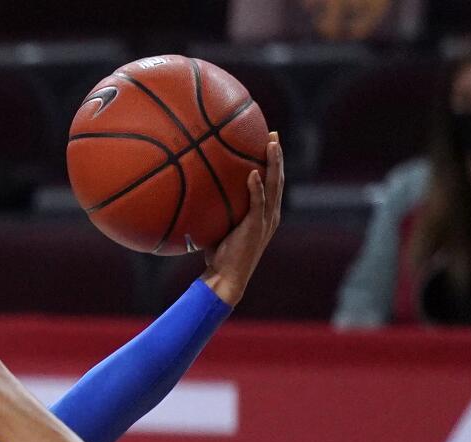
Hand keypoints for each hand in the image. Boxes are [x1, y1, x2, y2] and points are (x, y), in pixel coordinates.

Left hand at [201, 132, 283, 305]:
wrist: (226, 278)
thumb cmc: (219, 255)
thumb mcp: (218, 226)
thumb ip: (215, 208)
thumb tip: (193, 189)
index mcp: (265, 214)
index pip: (271, 183)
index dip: (272, 162)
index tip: (268, 142)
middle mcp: (270, 215)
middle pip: (277, 179)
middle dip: (276, 155)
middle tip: (272, 135)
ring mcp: (265, 221)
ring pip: (273, 186)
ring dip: (273, 164)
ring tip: (271, 144)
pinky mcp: (256, 228)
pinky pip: (258, 203)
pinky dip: (256, 188)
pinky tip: (253, 173)